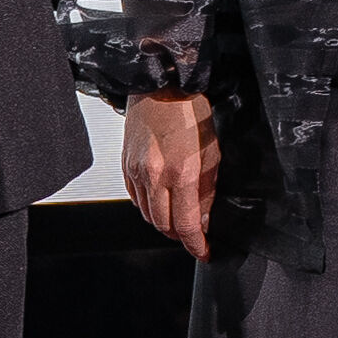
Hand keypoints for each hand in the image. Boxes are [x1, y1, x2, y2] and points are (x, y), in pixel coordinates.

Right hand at [124, 92, 220, 258]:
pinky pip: (135, 199)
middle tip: (194, 236)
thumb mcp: (212, 154)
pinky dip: (148, 207)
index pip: (187, 225)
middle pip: (164, 226)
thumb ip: (207, 191)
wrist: (162, 86)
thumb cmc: (190, 112)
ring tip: (178, 219)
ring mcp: (136, 171)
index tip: (204, 252)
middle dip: (181, 237)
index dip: (196, 245)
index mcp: (182, 173)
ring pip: (148, 215)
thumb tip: (204, 219)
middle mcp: (155, 175)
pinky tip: (160, 202)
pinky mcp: (125, 165)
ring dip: (164, 223)